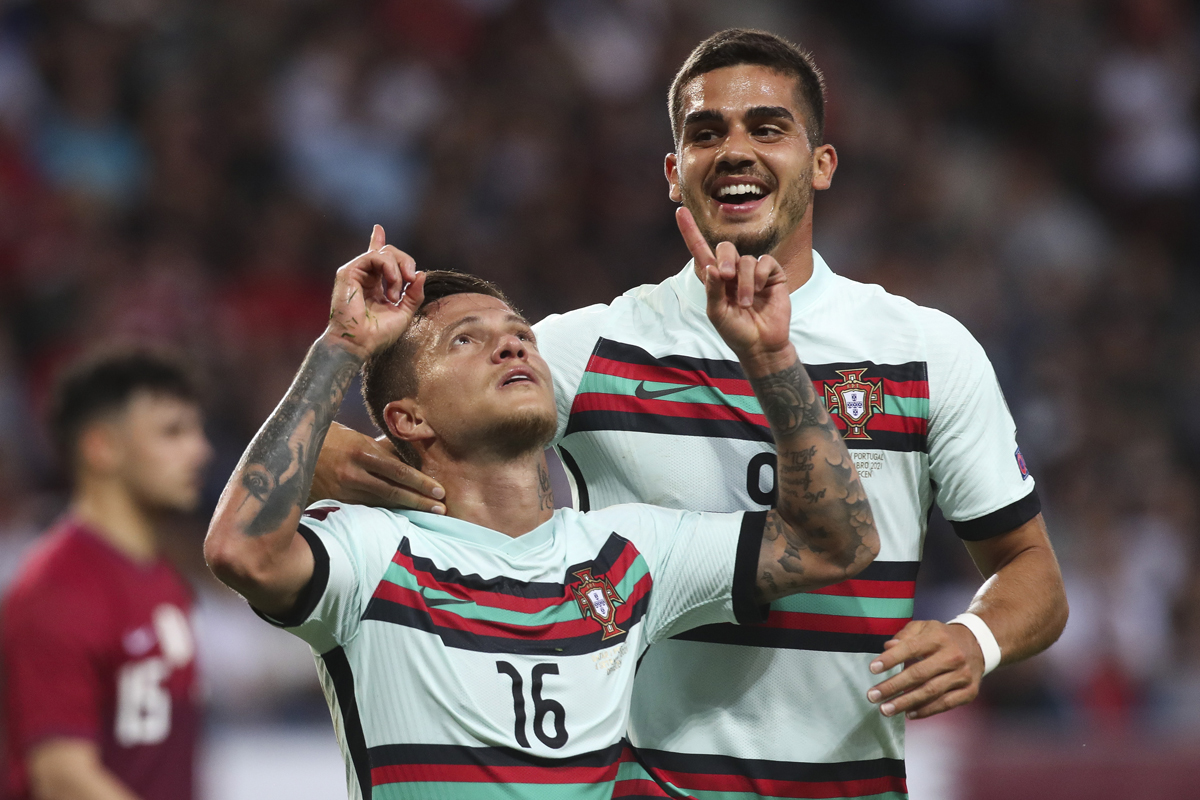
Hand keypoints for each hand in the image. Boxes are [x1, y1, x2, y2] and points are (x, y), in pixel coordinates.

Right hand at [311, 422, 446, 512]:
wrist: (291, 453)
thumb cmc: (329, 439)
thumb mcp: (355, 436)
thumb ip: (380, 447)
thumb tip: (409, 452)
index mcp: (361, 451)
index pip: (399, 470)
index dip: (421, 482)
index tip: (439, 490)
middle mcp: (354, 473)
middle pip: (394, 491)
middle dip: (419, 501)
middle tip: (441, 508)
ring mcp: (344, 490)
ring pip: (382, 503)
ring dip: (406, 510)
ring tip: (428, 515)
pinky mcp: (336, 502)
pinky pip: (366, 508)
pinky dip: (385, 513)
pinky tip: (401, 518)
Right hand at [326, 225, 424, 357]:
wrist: (360, 343)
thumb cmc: (379, 334)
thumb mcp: (404, 312)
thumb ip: (414, 294)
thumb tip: (422, 274)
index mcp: (375, 285)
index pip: (378, 259)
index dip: (378, 242)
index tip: (378, 228)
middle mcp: (364, 277)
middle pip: (388, 252)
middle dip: (406, 262)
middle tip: (412, 280)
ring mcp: (356, 273)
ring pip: (384, 252)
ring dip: (398, 270)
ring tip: (396, 294)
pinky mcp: (348, 272)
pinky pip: (374, 256)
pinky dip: (389, 268)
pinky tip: (393, 284)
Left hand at [675, 207, 790, 364]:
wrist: (761, 344)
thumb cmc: (736, 331)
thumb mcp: (717, 313)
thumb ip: (712, 290)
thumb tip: (711, 267)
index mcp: (714, 279)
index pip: (700, 251)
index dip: (690, 231)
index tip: (679, 211)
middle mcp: (732, 271)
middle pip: (724, 248)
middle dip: (724, 259)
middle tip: (726, 277)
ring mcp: (752, 271)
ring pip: (745, 259)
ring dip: (743, 281)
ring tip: (745, 302)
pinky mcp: (771, 274)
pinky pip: (763, 262)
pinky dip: (758, 275)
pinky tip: (759, 290)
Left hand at [866, 619, 984, 719]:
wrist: (977, 645)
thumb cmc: (942, 637)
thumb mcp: (924, 628)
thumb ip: (904, 636)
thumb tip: (887, 647)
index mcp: (938, 637)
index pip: (911, 648)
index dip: (891, 659)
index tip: (872, 669)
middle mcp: (952, 656)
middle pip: (919, 674)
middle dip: (893, 686)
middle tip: (873, 696)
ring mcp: (962, 675)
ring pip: (931, 692)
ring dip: (905, 703)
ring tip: (886, 709)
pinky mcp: (969, 691)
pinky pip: (945, 704)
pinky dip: (926, 711)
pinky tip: (909, 714)